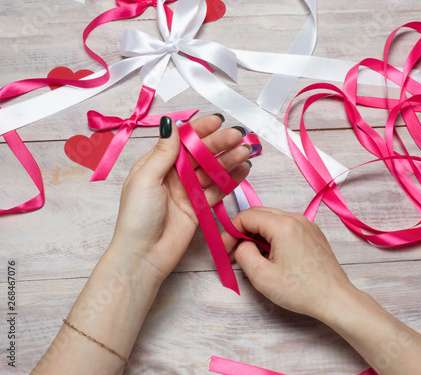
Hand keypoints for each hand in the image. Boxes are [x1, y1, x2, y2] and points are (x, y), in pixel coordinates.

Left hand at [110, 114, 250, 282]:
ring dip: (229, 160)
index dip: (200, 130)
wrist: (143, 256)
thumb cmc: (137, 217)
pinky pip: (217, 190)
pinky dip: (230, 180)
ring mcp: (188, 191)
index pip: (182, 141)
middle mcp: (174, 175)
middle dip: (220, 143)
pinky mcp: (199, 207)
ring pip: (212, 171)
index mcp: (157, 164)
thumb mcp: (146, 179)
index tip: (218, 121)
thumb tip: (172, 124)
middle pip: (201, 154)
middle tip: (239, 136)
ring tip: (246, 152)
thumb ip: (163, 153)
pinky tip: (243, 170)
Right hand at [223, 207, 358, 320]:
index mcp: (283, 225)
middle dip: (242, 231)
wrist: (335, 299)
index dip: (230, 231)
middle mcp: (296, 218)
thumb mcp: (262, 276)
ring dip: (257, 233)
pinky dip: (272, 235)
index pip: (246, 216)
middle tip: (233, 252)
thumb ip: (243, 254)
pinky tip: (270, 254)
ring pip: (272, 219)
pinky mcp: (313, 233)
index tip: (224, 250)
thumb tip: (242, 245)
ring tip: (250, 255)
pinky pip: (286, 226)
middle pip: (259, 214)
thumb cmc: (300, 290)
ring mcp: (307, 224)